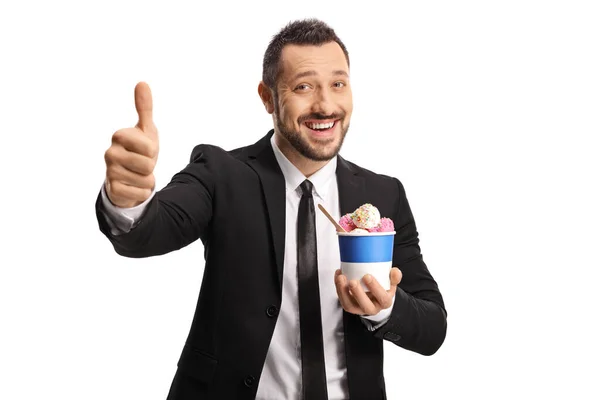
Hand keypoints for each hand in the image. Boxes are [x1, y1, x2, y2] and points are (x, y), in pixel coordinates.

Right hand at [104, 82, 158, 207]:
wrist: (130, 177)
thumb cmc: (140, 151)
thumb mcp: (146, 130)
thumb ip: (145, 108)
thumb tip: (142, 83)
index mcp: (119, 136)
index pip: (149, 147)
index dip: (153, 150)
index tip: (145, 149)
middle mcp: (110, 153)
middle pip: (148, 164)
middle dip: (151, 166)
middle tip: (142, 164)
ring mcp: (109, 172)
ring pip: (146, 179)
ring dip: (147, 179)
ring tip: (137, 174)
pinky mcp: (113, 190)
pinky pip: (141, 193)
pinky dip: (143, 192)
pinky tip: (134, 186)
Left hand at [334, 268, 401, 315]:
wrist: (375, 297)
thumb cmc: (383, 288)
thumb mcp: (391, 283)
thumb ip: (394, 277)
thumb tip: (394, 271)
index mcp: (384, 302)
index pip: (382, 298)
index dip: (375, 288)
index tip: (367, 276)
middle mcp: (372, 308)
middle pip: (365, 306)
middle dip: (358, 293)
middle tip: (353, 281)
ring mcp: (359, 308)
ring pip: (350, 306)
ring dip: (343, 292)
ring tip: (341, 278)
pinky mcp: (349, 306)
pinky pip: (342, 300)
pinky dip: (338, 288)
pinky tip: (338, 276)